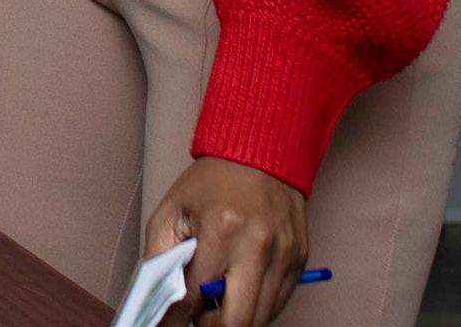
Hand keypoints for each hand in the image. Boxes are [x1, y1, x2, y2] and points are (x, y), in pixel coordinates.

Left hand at [144, 156, 306, 325]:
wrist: (258, 150)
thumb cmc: (211, 181)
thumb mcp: (171, 210)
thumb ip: (160, 258)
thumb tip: (161, 306)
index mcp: (220, 229)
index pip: (197, 296)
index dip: (181, 316)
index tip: (173, 322)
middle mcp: (258, 245)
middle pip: (237, 321)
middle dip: (213, 326)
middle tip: (200, 313)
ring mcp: (284, 254)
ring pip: (261, 318)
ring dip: (237, 316)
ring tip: (220, 294)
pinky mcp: (300, 259)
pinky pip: (279, 302)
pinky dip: (258, 304)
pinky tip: (242, 283)